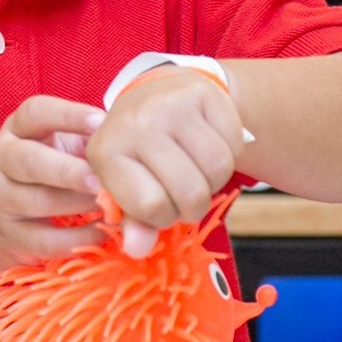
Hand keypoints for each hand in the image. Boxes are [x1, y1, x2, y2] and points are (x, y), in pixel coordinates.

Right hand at [0, 95, 108, 274]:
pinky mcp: (10, 238)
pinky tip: (102, 232)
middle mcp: (1, 160)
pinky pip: (46, 240)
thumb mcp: (58, 149)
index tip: (101, 122)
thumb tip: (128, 144)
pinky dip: (78, 238)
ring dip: (78, 204)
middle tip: (101, 179)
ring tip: (109, 205)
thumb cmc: (44, 176)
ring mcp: (0, 200)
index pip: (35, 112)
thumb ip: (86, 143)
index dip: (68, 115)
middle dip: (69, 171)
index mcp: (16, 130)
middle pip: (30, 161)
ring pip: (38, 201)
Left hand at [85, 67, 249, 257]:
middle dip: (194, 205)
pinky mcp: (203, 92)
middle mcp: (136, 123)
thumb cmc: (139, 149)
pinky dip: (231, 154)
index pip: (152, 207)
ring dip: (215, 181)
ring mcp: (170, 104)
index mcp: (106, 152)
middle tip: (183, 191)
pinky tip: (210, 145)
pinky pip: (235, 145)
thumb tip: (138, 249)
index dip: (164, 216)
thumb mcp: (126, 184)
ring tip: (197, 169)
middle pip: (190, 192)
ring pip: (219, 170)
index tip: (159, 203)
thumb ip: (133, 222)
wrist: (159, 91)